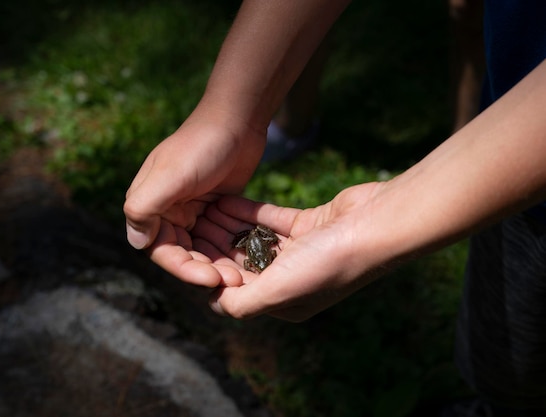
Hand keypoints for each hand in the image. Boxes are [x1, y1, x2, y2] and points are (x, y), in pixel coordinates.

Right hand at [124, 116, 264, 286]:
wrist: (236, 120)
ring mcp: (191, 208)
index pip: (159, 248)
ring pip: (201, 247)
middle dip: (204, 269)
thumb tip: (136, 243)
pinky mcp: (213, 206)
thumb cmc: (201, 145)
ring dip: (217, 262)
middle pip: (182, 252)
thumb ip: (145, 207)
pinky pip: (217, 235)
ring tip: (241, 275)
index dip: (182, 267)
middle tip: (233, 281)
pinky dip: (227, 248)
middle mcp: (166, 209)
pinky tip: (245, 259)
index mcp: (148, 202)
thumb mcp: (170, 175)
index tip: (210, 278)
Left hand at [191, 182, 387, 321]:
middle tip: (189, 226)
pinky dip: (249, 212)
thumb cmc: (326, 263)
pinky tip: (226, 200)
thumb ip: (242, 301)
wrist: (375, 226)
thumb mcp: (278, 290)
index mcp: (285, 302)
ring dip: (229, 226)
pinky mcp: (308, 225)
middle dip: (216, 245)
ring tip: (202, 209)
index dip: (211, 272)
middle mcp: (292, 279)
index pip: (238, 291)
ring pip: (255, 239)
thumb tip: (213, 303)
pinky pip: (271, 220)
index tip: (187, 252)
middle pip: (243, 263)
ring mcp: (301, 251)